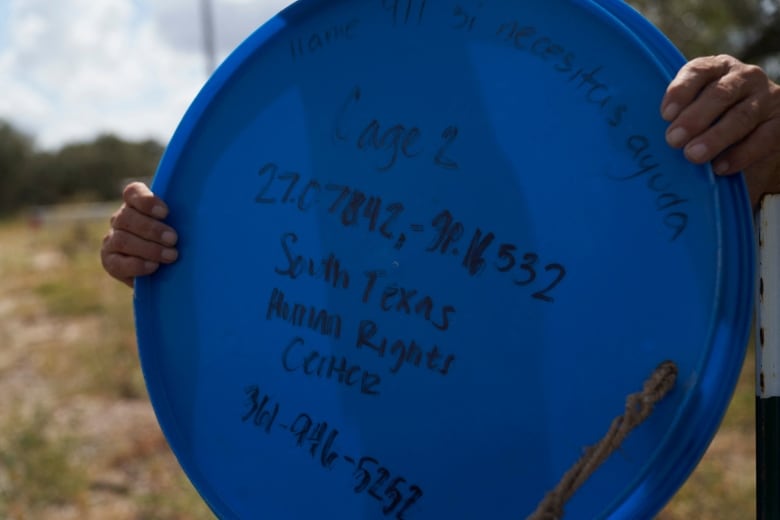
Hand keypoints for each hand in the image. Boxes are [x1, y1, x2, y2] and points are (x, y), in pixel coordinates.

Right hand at [101, 182, 178, 287]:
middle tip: (173, 239)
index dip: (147, 201)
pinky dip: (137, 265)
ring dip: (149, 248)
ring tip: (171, 256)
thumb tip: (204, 213)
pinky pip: (117, 263)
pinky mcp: (111, 262)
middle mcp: (121, 220)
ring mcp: (112, 241)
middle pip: (127, 217)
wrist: (165, 271)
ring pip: (122, 240)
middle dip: (152, 229)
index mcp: (135, 204)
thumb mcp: (180, 226)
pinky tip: (154, 267)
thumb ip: (182, 216)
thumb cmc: (176, 241)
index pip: (133, 192)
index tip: (166, 212)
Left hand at [661, 54, 779, 208]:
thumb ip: (676, 116)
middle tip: (673, 139)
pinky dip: (740, 154)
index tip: (664, 114)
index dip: (681, 90)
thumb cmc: (707, 123)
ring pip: (742, 115)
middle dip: (695, 118)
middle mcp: (744, 77)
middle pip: (720, 94)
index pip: (698, 71)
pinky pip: (763, 138)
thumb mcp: (692, 112)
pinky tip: (720, 168)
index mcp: (715, 68)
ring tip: (693, 155)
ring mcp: (766, 98)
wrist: (753, 136)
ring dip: (715, 137)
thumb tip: (642, 138)